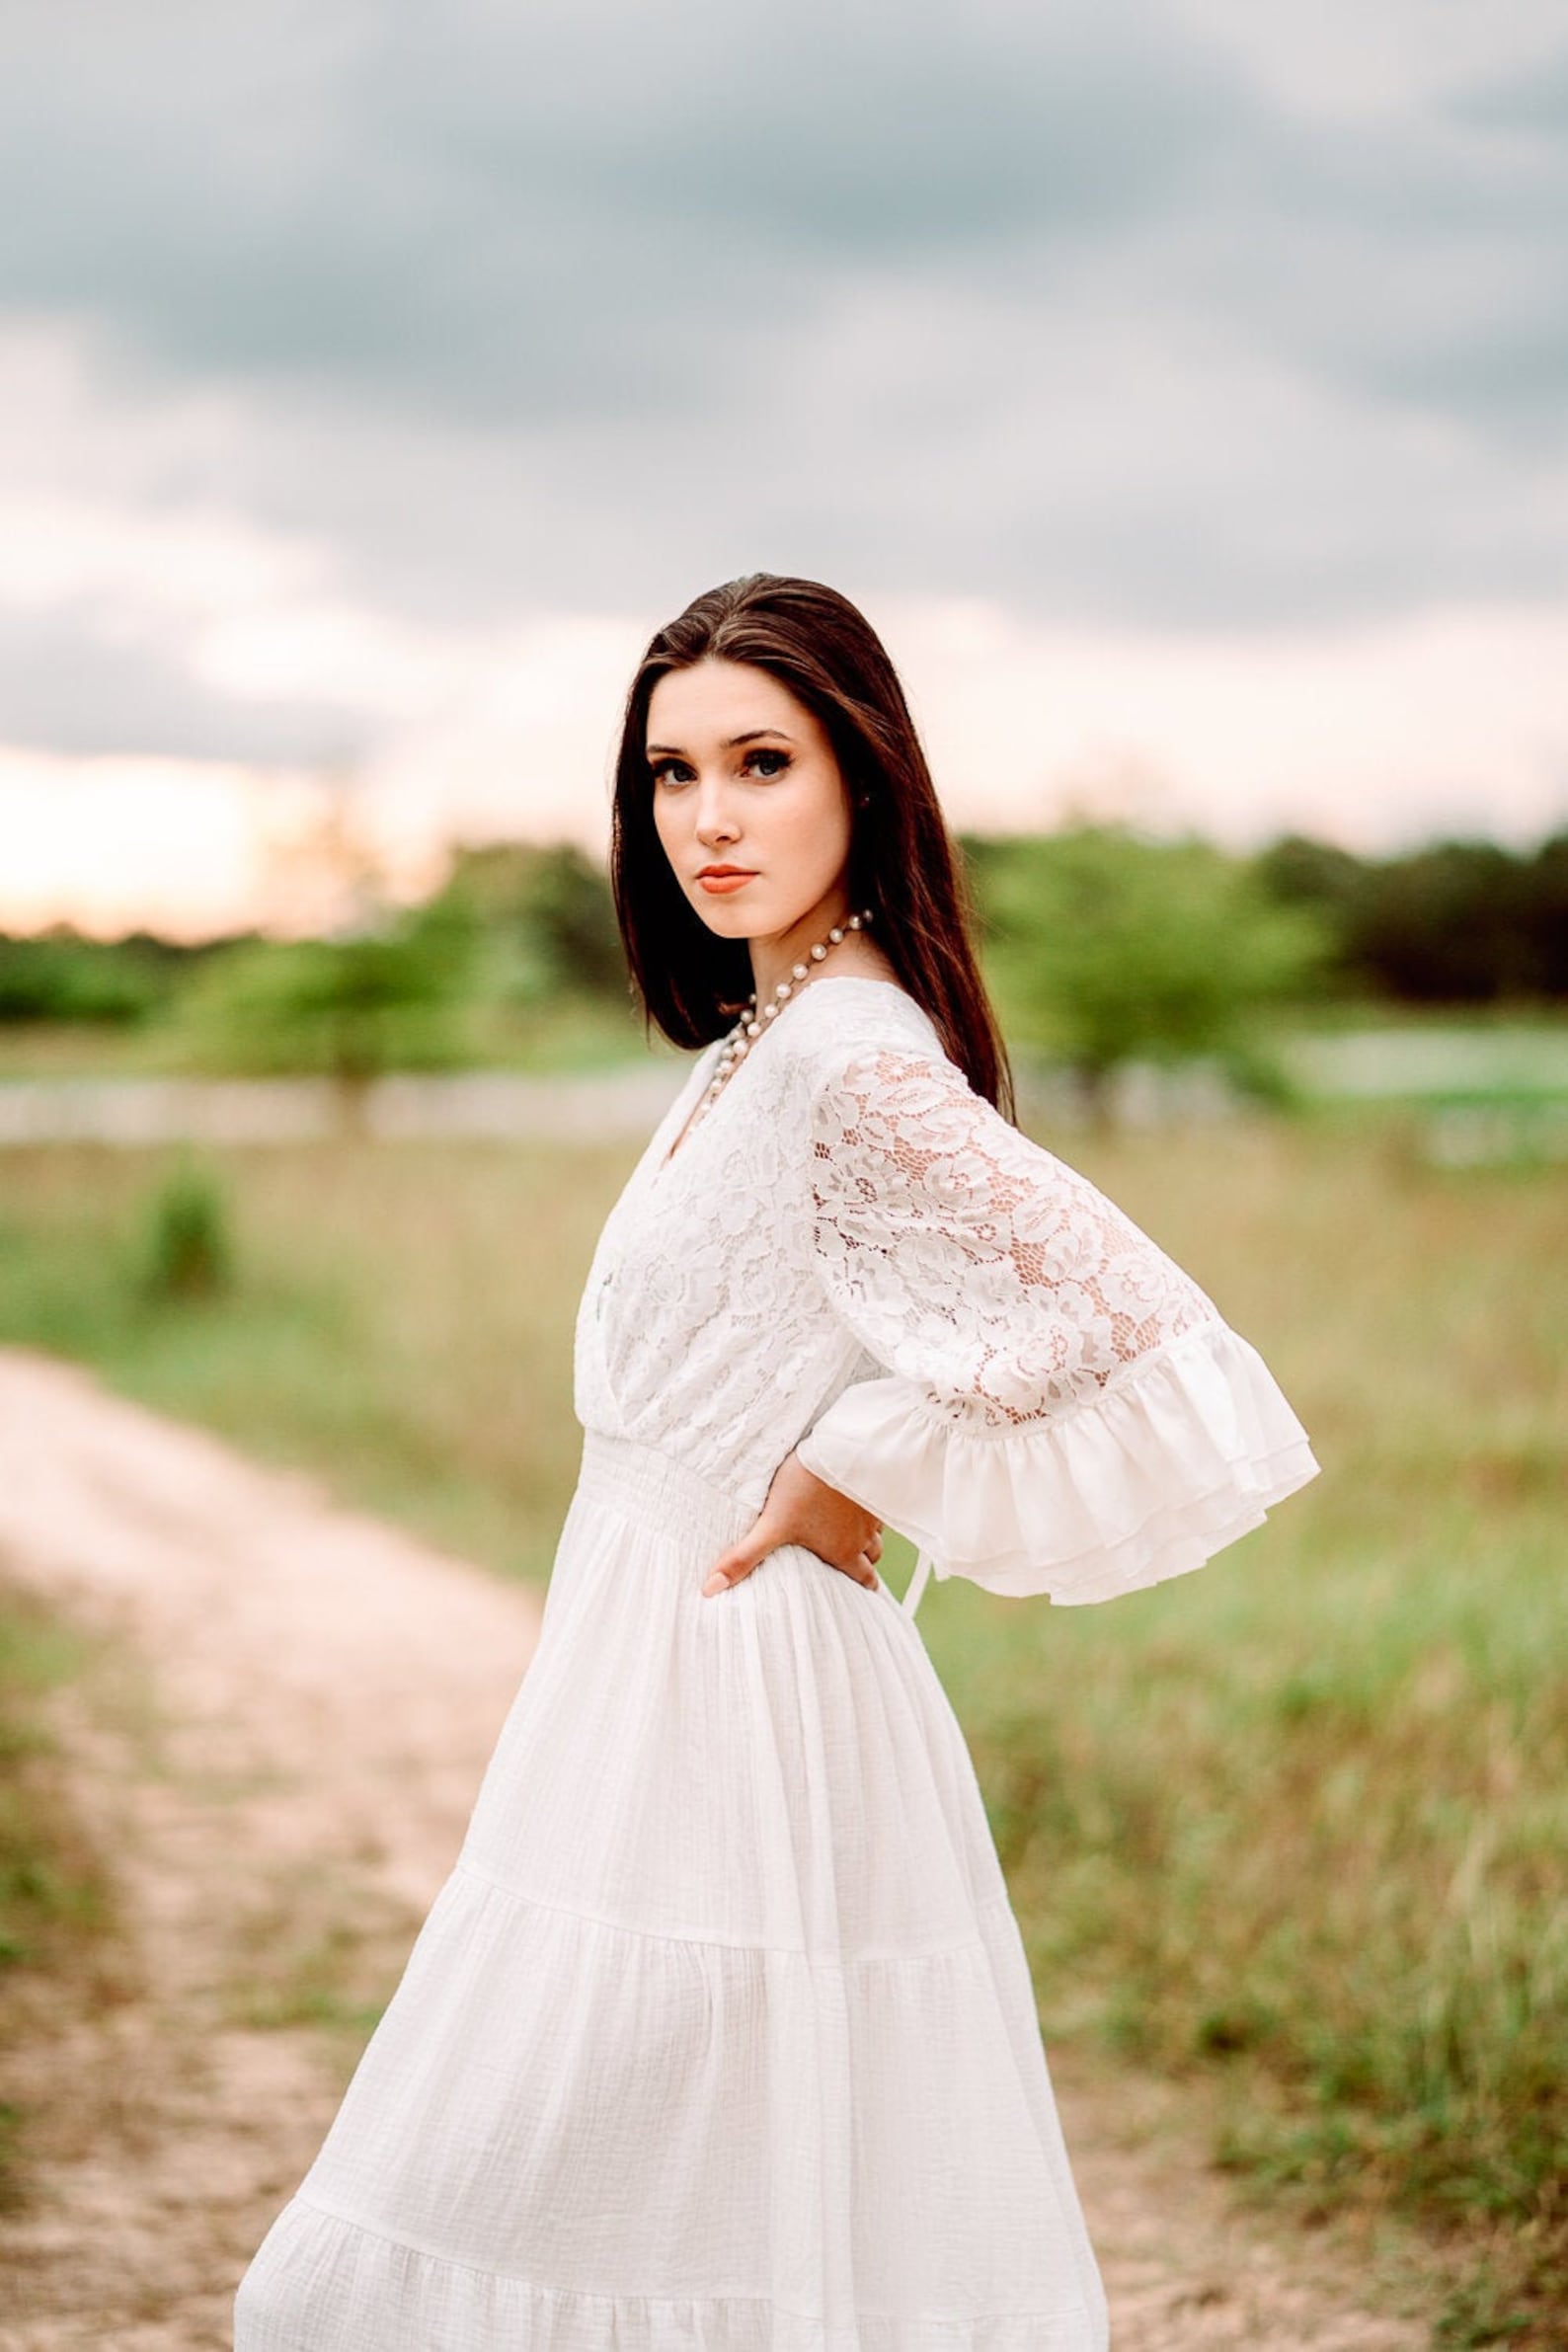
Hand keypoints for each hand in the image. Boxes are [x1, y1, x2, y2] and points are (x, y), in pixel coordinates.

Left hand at [700, 1450, 882, 1596]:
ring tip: (853, 1528)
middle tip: (857, 1563)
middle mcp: (865, 1534)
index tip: (864, 1591)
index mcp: (844, 1551)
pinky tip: (856, 1493)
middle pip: (874, 1556)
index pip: (863, 1578)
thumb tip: (711, 1589)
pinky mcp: (877, 1483)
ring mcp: (874, 1509)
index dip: (864, 1586)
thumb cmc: (806, 1487)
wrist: (841, 1447)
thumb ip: (743, 1557)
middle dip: (866, 1561)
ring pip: (878, 1530)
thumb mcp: (771, 1525)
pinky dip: (870, 1503)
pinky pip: (880, 1500)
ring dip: (867, 1532)